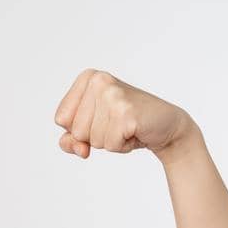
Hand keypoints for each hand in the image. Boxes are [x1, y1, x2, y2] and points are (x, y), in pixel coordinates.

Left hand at [53, 68, 192, 159]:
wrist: (166, 126)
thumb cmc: (125, 124)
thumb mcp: (90, 130)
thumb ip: (70, 141)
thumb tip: (79, 149)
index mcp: (87, 78)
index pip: (61, 118)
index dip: (79, 128)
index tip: (102, 118)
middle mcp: (99, 81)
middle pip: (75, 130)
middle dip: (95, 136)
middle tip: (118, 123)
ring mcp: (113, 95)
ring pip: (92, 139)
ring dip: (109, 141)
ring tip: (126, 127)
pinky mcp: (126, 112)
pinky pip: (110, 144)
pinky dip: (122, 146)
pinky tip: (135, 132)